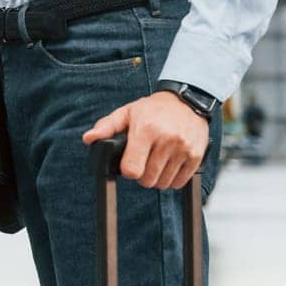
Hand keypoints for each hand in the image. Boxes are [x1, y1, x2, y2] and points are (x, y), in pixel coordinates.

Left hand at [83, 92, 208, 189]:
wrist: (187, 101)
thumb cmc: (154, 109)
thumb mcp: (127, 112)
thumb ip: (106, 127)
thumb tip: (88, 139)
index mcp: (146, 129)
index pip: (132, 169)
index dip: (128, 170)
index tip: (129, 163)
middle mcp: (166, 139)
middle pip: (148, 180)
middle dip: (142, 175)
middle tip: (143, 162)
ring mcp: (183, 148)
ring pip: (164, 184)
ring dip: (157, 178)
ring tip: (156, 162)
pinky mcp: (196, 156)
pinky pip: (180, 182)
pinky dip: (172, 179)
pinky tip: (169, 164)